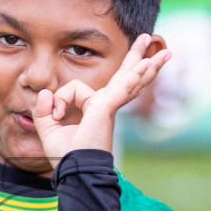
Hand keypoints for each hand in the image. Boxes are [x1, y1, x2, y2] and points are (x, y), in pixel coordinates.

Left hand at [30, 35, 170, 164]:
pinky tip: (148, 63)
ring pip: (129, 79)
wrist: (77, 171)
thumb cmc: (67, 157)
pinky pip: (123, 86)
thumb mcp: (48, 129)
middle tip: (147, 39)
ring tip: (165, 51)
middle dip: (135, 57)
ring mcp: (109, 106)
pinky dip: (136, 75)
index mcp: (94, 109)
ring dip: (146, 63)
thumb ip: (44, 110)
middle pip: (124, 76)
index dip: (59, 99)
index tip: (56, 116)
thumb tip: (45, 93)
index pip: (76, 89)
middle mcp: (106, 106)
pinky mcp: (107, 108)